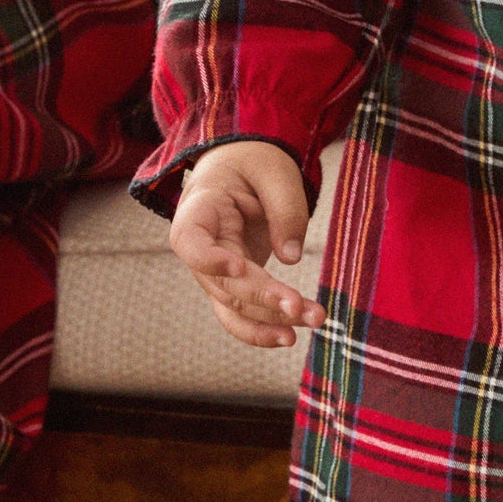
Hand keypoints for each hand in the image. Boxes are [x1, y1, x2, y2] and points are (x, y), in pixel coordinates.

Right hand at [170, 141, 327, 348]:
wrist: (242, 168)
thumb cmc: (254, 164)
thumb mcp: (276, 171)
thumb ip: (285, 209)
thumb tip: (291, 257)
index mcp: (200, 209)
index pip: (189, 242)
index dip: (209, 259)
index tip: (239, 268)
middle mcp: (200, 246)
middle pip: (222, 283)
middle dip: (262, 298)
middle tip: (300, 307)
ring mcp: (213, 271)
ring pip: (233, 306)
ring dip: (271, 320)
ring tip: (312, 321)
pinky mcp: (233, 284)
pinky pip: (241, 315)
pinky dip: (263, 329)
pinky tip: (289, 337)